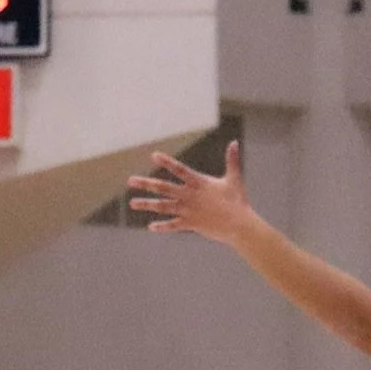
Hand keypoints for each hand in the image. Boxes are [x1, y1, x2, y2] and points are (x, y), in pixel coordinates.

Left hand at [126, 143, 257, 243]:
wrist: (240, 225)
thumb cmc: (237, 201)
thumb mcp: (234, 179)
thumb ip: (232, 160)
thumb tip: (234, 142)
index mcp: (199, 183)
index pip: (180, 170)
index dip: (167, 162)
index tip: (154, 155)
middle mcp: (190, 196)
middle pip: (164, 188)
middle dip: (146, 184)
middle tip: (130, 181)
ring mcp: (189, 211)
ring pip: (163, 207)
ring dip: (147, 205)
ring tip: (132, 203)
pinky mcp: (191, 224)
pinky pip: (173, 225)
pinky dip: (163, 227)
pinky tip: (151, 227)